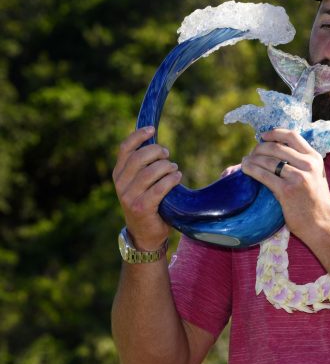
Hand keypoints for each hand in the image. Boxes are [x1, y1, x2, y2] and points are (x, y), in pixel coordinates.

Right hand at [112, 127, 180, 249]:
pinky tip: (177, 177)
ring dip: (167, 167)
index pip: (125, 149)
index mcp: (118, 174)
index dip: (138, 136)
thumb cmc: (148, 204)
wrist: (145, 234)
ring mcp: (129, 197)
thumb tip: (158, 146)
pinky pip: (159, 188)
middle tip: (168, 155)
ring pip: (150, 172)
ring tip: (174, 170)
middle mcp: (120, 184)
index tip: (152, 129)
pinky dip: (171, 180)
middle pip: (139, 157)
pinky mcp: (141, 207)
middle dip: (157, 152)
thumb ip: (144, 167)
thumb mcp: (141, 183)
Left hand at [241, 128, 329, 239]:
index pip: (292, 136)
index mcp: (315, 158)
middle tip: (251, 154)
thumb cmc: (316, 203)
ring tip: (245, 162)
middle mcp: (308, 165)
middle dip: (259, 148)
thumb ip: (302, 163)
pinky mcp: (287, 191)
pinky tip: (245, 170)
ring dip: (252, 159)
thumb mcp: (316, 176)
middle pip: (276, 147)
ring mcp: (298, 177)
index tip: (263, 136)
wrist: (323, 225)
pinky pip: (264, 175)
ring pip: (268, 160)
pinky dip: (251, 170)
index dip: (274, 133)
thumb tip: (277, 152)